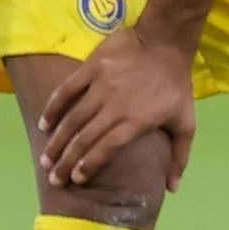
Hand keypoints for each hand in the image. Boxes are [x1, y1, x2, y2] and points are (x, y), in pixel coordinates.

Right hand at [39, 26, 198, 189]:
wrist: (167, 41)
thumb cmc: (175, 84)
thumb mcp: (185, 121)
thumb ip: (179, 156)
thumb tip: (173, 189)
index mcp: (136, 121)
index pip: (105, 149)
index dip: (88, 166)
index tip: (75, 180)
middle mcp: (116, 106)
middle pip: (84, 139)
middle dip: (65, 162)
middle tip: (53, 178)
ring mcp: (102, 86)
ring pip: (72, 119)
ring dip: (56, 141)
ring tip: (46, 158)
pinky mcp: (92, 67)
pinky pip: (67, 90)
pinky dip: (53, 108)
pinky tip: (43, 124)